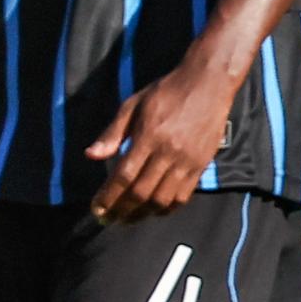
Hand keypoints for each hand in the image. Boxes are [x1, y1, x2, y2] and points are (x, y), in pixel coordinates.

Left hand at [86, 54, 242, 223]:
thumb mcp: (133, 105)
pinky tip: (155, 208)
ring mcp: (188, 159)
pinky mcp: (202, 163)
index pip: (124, 176)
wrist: (209, 83)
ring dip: (143, 213)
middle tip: (109, 218)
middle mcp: (169, 151)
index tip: (97, 209)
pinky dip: (167, 207)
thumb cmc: (167, 91)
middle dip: (122, 210)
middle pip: (141, 192)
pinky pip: (184, 195)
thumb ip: (112, 132)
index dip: (108, 197)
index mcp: (149, 136)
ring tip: (130, 217)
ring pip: (163, 199)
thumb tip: (91, 156)